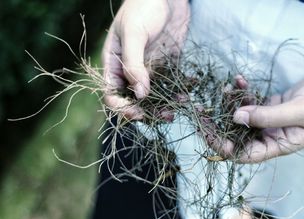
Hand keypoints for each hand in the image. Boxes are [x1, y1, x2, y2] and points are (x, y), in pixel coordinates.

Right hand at [102, 0, 189, 119]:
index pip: (111, 93)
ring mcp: (149, 70)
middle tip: (162, 116)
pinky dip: (176, 95)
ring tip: (175, 111)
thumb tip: (139, 94)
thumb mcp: (134, 33)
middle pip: (133, 100)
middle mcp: (130, 70)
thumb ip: (133, 64)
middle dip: (145, 111)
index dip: (121, 107)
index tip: (137, 113)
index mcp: (114, 63)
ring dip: (162, 107)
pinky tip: (185, 98)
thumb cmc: (143, 7)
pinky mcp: (166, 67)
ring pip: (152, 97)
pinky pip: (169, 86)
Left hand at [215, 68, 303, 162]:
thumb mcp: (300, 111)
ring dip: (231, 103)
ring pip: (243, 116)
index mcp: (279, 145)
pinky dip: (244, 92)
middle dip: (220, 124)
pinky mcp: (273, 103)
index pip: (245, 154)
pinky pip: (252, 101)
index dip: (225, 147)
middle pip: (239, 136)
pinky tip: (237, 80)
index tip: (208, 134)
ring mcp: (271, 119)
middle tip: (201, 111)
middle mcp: (272, 135)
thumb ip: (268, 116)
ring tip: (224, 88)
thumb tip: (237, 118)